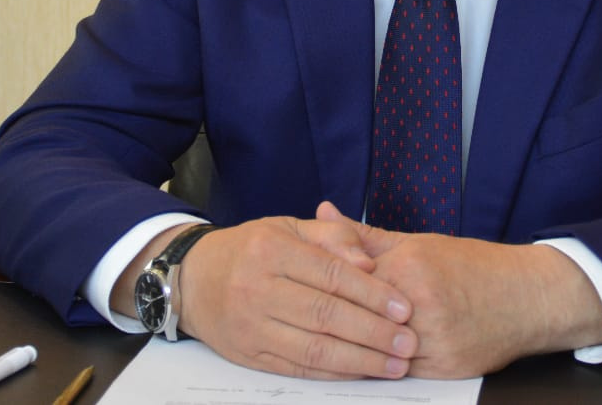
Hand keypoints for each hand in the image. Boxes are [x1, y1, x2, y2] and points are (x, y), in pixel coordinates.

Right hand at [173, 216, 418, 378]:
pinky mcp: (248, 355)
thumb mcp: (289, 228)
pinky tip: (361, 371)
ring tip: (394, 364)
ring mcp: (251, 326)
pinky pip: (297, 368)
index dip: (373, 295)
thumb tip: (368, 263)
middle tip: (408, 341)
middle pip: (326, 316)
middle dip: (374, 332)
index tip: (404, 308)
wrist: (192, 278)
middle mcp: (258, 289)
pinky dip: (333, 373)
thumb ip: (333, 237)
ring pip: (314, 349)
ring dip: (360, 360)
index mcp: (272, 251)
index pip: (332, 276)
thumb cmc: (251, 249)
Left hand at [317, 205, 601, 377]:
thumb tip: (322, 212)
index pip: (350, 279)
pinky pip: (401, 372)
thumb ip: (365, 235)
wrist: (530, 297)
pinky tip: (361, 362)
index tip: (299, 288)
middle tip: (299, 322)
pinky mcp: (446, 367)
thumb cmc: (474, 266)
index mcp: (411, 265)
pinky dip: (381, 367)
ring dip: (352, 349)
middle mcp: (421, 301)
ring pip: (377, 350)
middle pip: (359, 317)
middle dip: (332, 321)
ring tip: (324, 345)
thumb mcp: (420, 242)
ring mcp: (434, 337)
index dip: (324, 285)